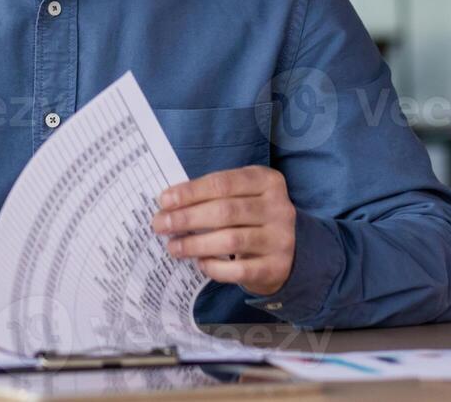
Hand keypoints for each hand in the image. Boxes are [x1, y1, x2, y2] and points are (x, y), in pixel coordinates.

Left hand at [151, 166, 296, 296]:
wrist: (289, 251)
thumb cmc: (251, 217)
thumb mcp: (241, 195)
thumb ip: (212, 195)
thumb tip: (168, 204)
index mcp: (267, 181)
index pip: (223, 183)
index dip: (190, 192)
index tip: (164, 201)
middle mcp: (279, 208)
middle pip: (225, 211)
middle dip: (187, 218)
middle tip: (160, 225)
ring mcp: (281, 239)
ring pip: (231, 240)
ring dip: (195, 244)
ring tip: (173, 247)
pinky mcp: (277, 267)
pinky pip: (239, 269)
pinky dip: (215, 267)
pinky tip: (200, 263)